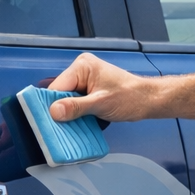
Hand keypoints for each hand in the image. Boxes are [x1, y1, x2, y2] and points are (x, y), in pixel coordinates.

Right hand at [48, 53, 162, 122]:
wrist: (148, 101)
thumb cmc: (130, 97)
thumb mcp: (100, 103)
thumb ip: (76, 107)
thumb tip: (54, 111)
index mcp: (82, 66)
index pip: (57, 86)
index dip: (51, 104)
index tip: (46, 121)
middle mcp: (81, 70)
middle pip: (60, 93)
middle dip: (59, 110)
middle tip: (56, 128)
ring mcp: (85, 81)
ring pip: (67, 100)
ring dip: (68, 114)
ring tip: (66, 129)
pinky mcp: (89, 91)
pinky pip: (75, 103)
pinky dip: (76, 114)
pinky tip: (76, 125)